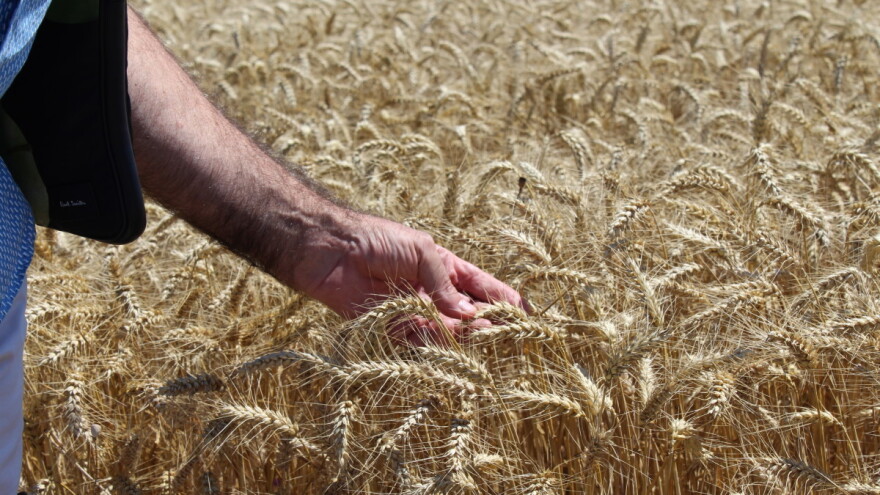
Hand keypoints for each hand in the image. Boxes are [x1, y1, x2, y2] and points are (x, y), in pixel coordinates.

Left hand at [273, 211, 526, 344]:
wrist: (330, 250)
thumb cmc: (377, 239)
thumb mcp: (422, 251)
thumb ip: (446, 283)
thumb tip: (469, 316)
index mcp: (443, 267)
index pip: (481, 286)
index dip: (504, 298)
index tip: (528, 313)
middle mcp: (431, 292)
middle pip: (468, 313)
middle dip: (488, 321)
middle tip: (506, 330)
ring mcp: (414, 311)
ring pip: (447, 331)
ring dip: (465, 335)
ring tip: (482, 335)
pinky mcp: (392, 328)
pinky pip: (419, 341)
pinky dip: (436, 345)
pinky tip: (451, 344)